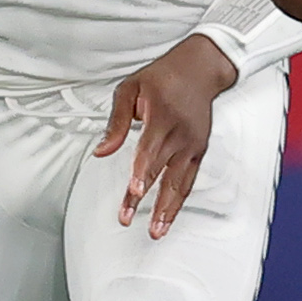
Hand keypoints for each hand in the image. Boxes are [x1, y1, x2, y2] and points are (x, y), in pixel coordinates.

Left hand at [97, 35, 238, 237]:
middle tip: (128, 219)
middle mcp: (180, 134)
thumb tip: (101, 150)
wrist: (200, 69)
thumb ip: (116, 121)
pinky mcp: (199, 150)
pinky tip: (168, 215)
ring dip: (167, 209)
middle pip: (161, 172)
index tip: (135, 190)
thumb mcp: (130, 88)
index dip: (142, 172)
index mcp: (162, 117)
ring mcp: (192, 144)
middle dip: (145, 199)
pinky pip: (189, 179)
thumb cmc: (163, 77)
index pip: (149, 150)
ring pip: (180, 183)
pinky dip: (179, 200)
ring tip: (155, 231)